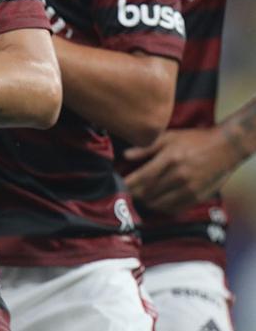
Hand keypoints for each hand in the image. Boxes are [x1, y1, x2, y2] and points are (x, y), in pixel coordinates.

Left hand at [124, 127, 243, 213]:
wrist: (226, 147)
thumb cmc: (195, 140)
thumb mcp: (169, 137)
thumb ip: (146, 147)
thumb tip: (125, 155)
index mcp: (170, 159)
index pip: (143, 178)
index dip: (128, 184)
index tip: (118, 184)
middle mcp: (179, 176)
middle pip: (149, 193)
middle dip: (134, 194)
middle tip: (125, 192)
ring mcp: (189, 189)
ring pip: (159, 203)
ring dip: (146, 202)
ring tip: (138, 197)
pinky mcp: (198, 197)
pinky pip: (174, 208)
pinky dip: (161, 207)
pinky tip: (156, 202)